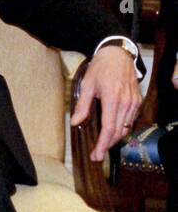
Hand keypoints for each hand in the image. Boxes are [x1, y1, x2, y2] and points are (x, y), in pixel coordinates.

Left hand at [71, 45, 141, 162]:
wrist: (117, 55)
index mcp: (112, 99)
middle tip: (96, 156)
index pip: (109, 128)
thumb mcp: (86, 85)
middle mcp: (126, 102)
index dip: (102, 144)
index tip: (96, 154)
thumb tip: (75, 123)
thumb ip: (82, 106)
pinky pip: (130, 120)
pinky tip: (111, 133)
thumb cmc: (100, 69)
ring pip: (126, 127)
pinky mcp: (137, 101)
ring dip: (114, 139)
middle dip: (107, 146)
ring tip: (102, 147)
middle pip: (118, 131)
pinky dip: (121, 129)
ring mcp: (134, 102)